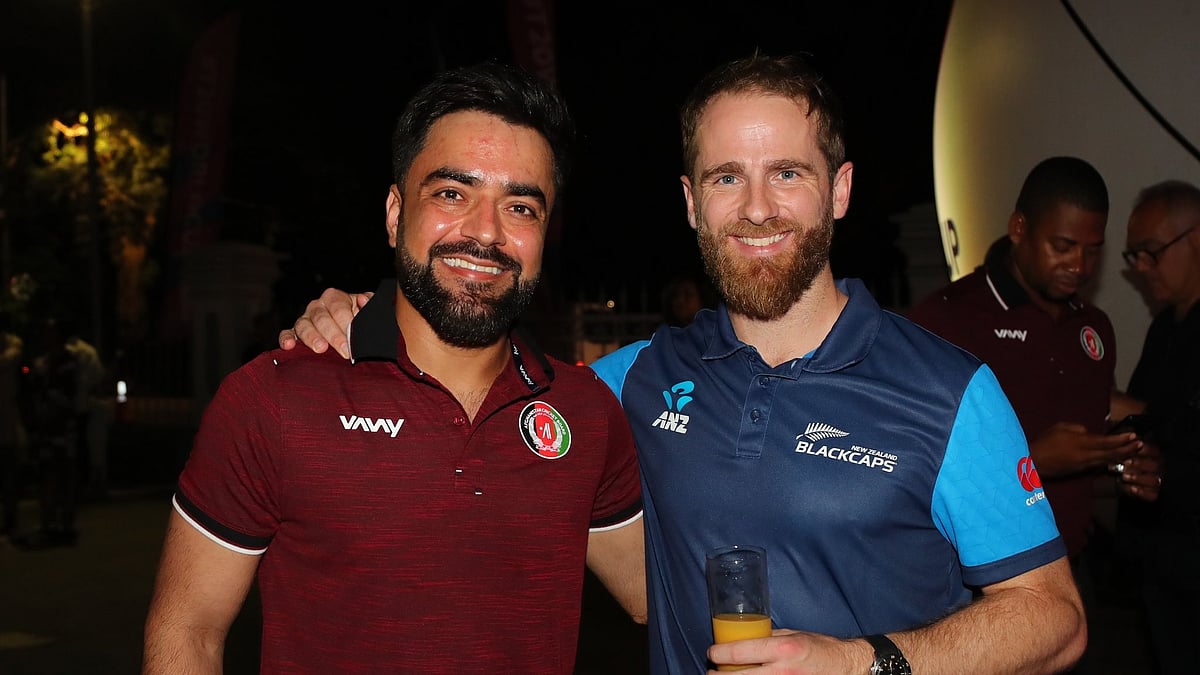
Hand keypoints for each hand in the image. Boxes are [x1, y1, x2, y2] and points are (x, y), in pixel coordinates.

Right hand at [276, 288, 371, 358]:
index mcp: (334, 297)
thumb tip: (364, 300)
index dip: (347, 322)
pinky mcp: (295, 333)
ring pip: (304, 325)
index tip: (354, 337)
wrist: (348, 329)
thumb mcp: (365, 311)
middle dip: (334, 335)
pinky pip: (287, 333)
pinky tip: (289, 346)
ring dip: (312, 337)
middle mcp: (317, 306)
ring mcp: (304, 319)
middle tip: (345, 350)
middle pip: (322, 318)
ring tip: (321, 349)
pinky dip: (286, 339)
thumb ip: (368, 304)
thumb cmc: (357, 319)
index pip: (339, 308)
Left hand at [707, 630, 868, 672]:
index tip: (712, 652)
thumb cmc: (819, 647)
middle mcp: (782, 670)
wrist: (845, 666)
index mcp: (782, 649)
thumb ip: (768, 638)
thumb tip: (744, 639)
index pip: (739, 652)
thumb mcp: (792, 635)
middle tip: (712, 672)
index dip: (719, 653)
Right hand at [1027, 422, 1141, 477]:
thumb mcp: (1059, 428)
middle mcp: (1086, 455)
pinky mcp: (1081, 470)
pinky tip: (1116, 458)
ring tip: (1133, 451)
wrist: (1032, 462)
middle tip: (1140, 444)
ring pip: (1107, 460)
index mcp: (1081, 443)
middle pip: (1112, 453)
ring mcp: (1084, 465)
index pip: (1107, 441)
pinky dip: (1110, 460)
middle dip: (1127, 449)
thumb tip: (1088, 432)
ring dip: (1121, 456)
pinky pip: (1099, 464)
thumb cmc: (1044, 442)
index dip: (1122, 439)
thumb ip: (1077, 428)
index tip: (1134, 435)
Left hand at [1113, 441, 1161, 501]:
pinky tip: (1132, 488)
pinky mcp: (1154, 494)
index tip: (1133, 449)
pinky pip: (1152, 494)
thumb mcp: (1125, 452)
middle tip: (1125, 463)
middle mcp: (1160, 468)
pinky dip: (1142, 492)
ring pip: (1154, 480)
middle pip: (1155, 465)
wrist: (1122, 480)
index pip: (1154, 451)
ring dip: (1139, 478)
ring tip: (1124, 476)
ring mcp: (1158, 481)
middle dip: (1140, 464)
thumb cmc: (1125, 462)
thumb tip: (1131, 436)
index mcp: (1155, 455)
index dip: (1145, 449)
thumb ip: (1128, 446)